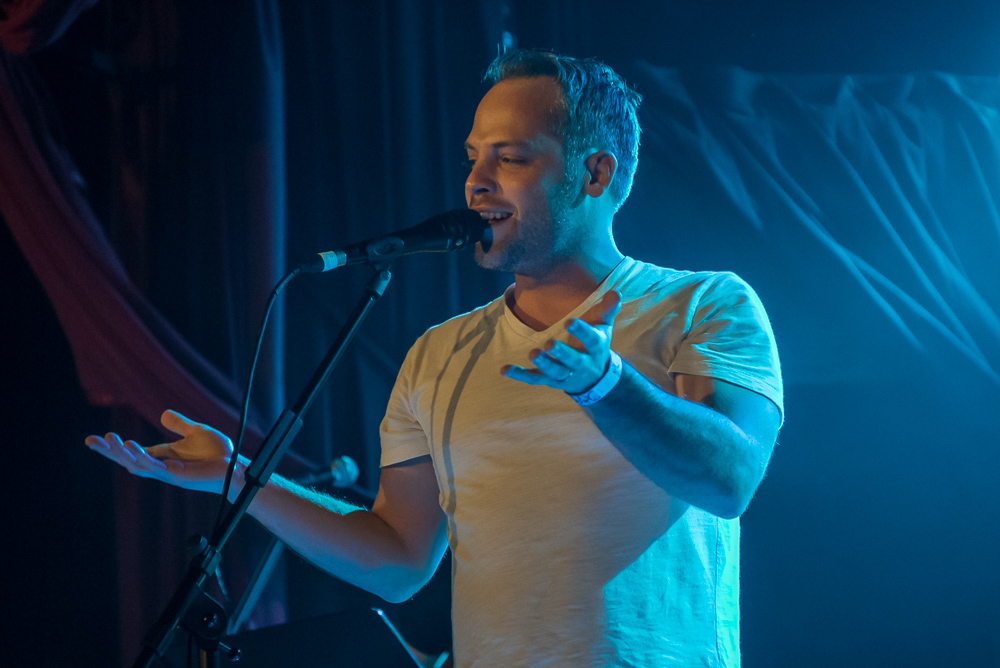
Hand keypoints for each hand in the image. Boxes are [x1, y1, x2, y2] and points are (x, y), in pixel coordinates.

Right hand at [85, 410, 235, 493]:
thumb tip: (162, 414)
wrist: (235, 466)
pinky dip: (141, 458)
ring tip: (108, 439)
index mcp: (163, 457)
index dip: (114, 446)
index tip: (94, 438)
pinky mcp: (177, 476)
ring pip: (137, 464)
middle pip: (128, 460)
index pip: (133, 452)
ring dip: (121, 453)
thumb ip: (179, 424)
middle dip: (109, 452)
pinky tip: (131, 448)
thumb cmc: (217, 453)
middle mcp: (162, 466)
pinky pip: (154, 467)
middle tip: (90, 441)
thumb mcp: (195, 432)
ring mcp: (168, 473)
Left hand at [503, 290, 621, 394]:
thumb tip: (615, 292)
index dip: (581, 332)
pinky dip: (519, 375)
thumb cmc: (596, 346)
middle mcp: (582, 364)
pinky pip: (534, 379)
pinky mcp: (550, 381)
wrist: (595, 379)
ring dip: (543, 364)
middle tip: (548, 344)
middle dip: (561, 353)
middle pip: (572, 360)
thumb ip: (608, 310)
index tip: (569, 321)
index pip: (591, 340)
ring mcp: (565, 375)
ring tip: (533, 353)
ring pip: (554, 372)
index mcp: (596, 349)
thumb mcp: (604, 328)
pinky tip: (504, 369)